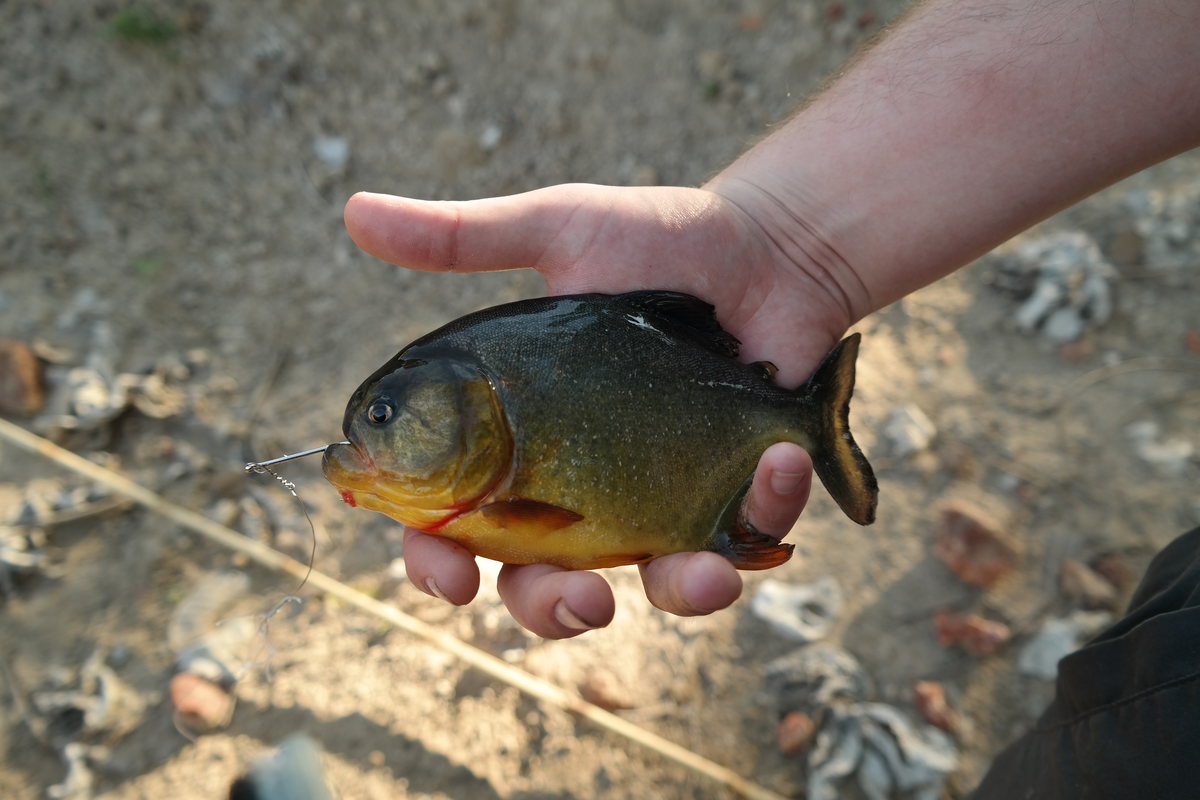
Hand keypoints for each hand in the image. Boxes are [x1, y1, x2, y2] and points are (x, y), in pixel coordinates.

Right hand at [343, 183, 851, 637]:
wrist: (768, 245)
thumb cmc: (656, 240)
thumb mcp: (559, 230)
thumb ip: (462, 239)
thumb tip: (352, 211)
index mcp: (526, 441)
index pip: (459, 523)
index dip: (439, 561)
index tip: (449, 576)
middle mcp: (587, 486)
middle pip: (545, 584)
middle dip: (557, 611)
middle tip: (584, 601)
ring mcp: (665, 498)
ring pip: (654, 587)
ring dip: (681, 595)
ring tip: (709, 576)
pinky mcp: (741, 493)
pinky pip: (750, 535)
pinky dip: (767, 510)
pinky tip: (779, 461)